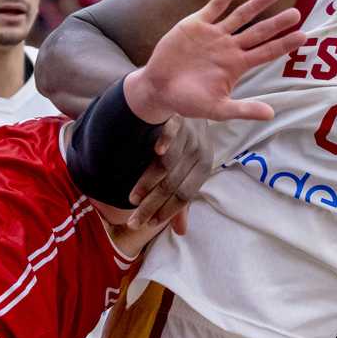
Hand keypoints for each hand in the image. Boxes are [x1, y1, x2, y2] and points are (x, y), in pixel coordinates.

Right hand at [124, 0, 304, 123]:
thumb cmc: (188, 102)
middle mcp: (229, 47)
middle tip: (296, 13)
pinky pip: (214, 6)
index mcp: (237, 66)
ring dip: (256, 5)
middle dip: (277, 23)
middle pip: (259, 32)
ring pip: (240, 16)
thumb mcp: (217, 109)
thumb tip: (271, 115)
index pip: (266, 53)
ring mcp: (214, 34)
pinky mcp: (196, 24)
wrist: (158, 88)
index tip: (303, 36)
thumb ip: (243, 109)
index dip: (284, 44)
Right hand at [126, 117, 213, 231]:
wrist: (195, 105)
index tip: (149, 224)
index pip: (185, 194)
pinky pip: (172, 131)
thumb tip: (180, 232)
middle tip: (134, 223)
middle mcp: (198, 152)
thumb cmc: (190, 145)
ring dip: (149, 182)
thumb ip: (183, 201)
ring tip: (133, 200)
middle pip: (173, 184)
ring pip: (169, 163)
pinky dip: (165, 141)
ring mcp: (189, 135)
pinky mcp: (178, 119)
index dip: (168, 211)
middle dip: (152, 206)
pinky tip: (156, 152)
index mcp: (204, 166)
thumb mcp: (190, 171)